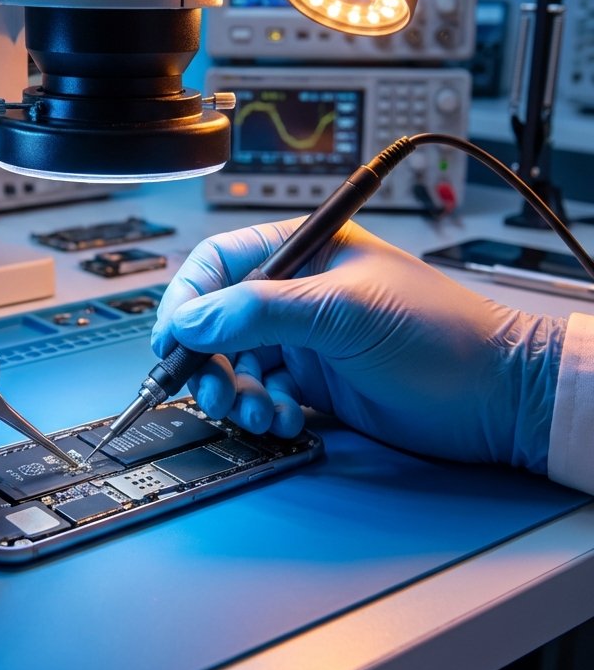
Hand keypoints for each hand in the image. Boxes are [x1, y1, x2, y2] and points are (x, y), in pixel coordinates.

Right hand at [151, 219, 564, 470]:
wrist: (495, 397)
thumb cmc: (437, 332)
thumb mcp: (341, 310)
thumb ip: (258, 310)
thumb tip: (191, 319)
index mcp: (301, 250)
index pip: (219, 264)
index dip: (188, 299)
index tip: (174, 340)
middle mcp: (295, 291)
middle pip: (218, 320)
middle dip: (208, 359)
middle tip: (214, 392)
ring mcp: (303, 337)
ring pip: (237, 363)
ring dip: (237, 393)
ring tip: (257, 412)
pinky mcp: (314, 379)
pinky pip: (263, 393)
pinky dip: (264, 411)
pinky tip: (287, 418)